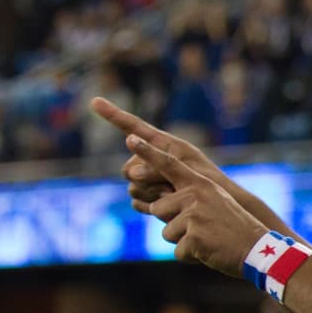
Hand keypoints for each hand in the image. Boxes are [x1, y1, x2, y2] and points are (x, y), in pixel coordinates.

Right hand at [90, 97, 228, 216]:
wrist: (218, 211)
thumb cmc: (208, 183)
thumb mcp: (184, 167)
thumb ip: (156, 164)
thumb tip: (132, 173)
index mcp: (162, 144)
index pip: (133, 126)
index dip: (112, 114)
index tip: (93, 101)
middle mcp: (152, 160)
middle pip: (128, 167)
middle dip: (144, 177)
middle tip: (167, 183)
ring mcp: (151, 182)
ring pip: (132, 187)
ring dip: (150, 193)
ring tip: (173, 196)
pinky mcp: (152, 201)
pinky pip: (136, 203)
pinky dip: (147, 206)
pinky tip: (162, 208)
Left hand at [126, 135, 264, 276]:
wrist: (258, 249)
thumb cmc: (234, 229)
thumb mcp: (214, 203)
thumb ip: (186, 198)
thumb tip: (150, 203)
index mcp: (201, 183)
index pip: (169, 165)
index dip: (148, 152)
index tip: (130, 138)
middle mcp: (195, 195)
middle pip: (158, 209)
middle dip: (173, 224)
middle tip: (202, 229)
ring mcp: (194, 216)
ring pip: (166, 232)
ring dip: (182, 242)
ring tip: (207, 240)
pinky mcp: (194, 238)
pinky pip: (177, 251)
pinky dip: (190, 257)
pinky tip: (209, 252)